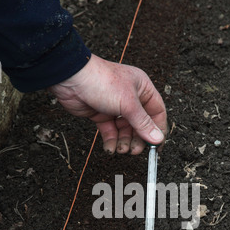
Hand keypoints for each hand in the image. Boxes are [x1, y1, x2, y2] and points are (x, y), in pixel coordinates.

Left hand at [49, 54, 166, 154]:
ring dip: (124, 142)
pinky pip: (110, 132)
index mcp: (143, 88)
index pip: (157, 112)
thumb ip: (143, 123)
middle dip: (138, 139)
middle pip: (141, 124)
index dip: (158, 130)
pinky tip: (110, 148)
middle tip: (135, 150)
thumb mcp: (128, 103)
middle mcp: (131, 97)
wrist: (71, 79)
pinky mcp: (102, 114)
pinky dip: (111, 141)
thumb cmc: (102, 81)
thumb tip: (157, 138)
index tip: (157, 146)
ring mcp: (116, 107)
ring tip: (121, 149)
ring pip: (125, 130)